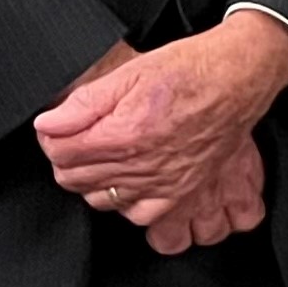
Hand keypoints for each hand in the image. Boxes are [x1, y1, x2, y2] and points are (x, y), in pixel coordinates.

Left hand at [36, 13, 287, 238]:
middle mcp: (142, 166)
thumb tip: (49, 123)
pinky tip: (128, 180)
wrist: (238, 79)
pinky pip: (137, 215)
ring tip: (102, 156)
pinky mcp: (180, 194)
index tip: (57, 126)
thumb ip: (84, 101)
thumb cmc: (191, 71)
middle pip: (75, 178)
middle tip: (78, 136)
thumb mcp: (131, 72)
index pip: (59, 152)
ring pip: (100, 200)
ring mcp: (162, 185)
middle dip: (67, 156)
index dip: (51, 135)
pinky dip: (125, 202)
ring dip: (93, 179)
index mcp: (125, 134)